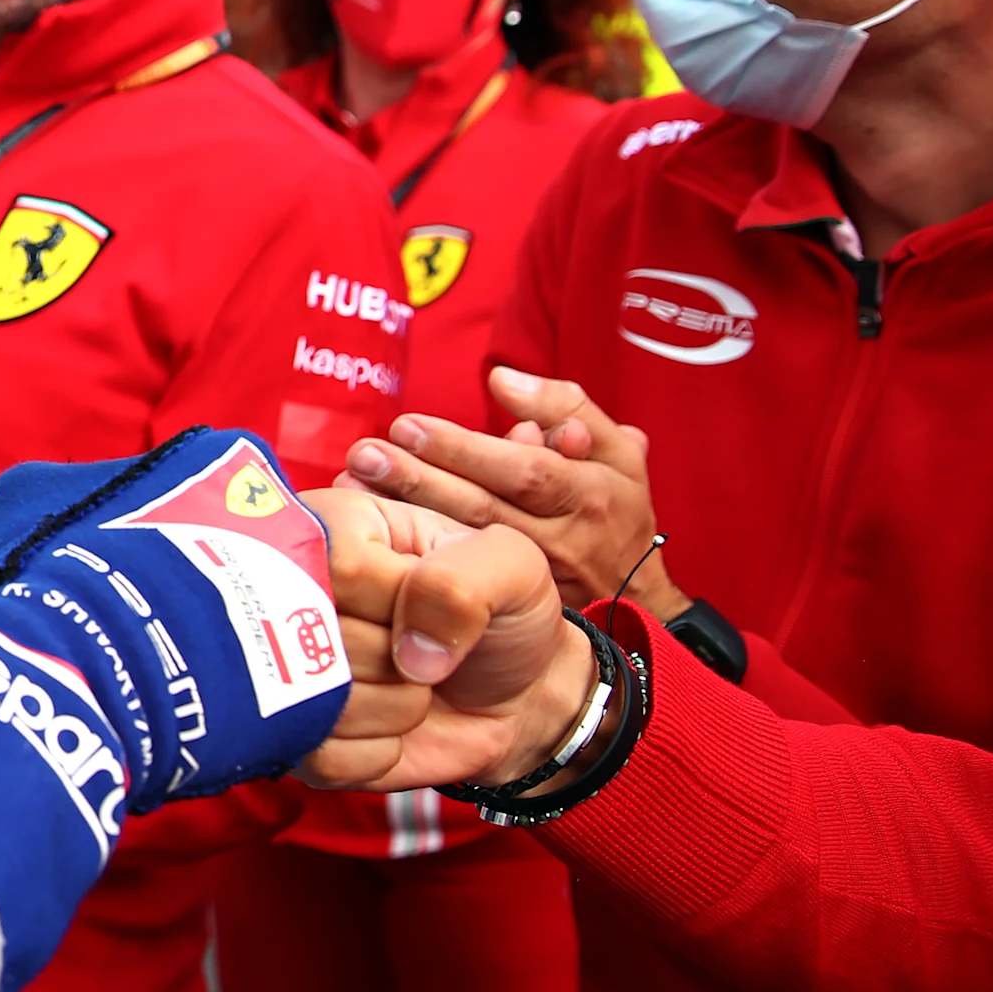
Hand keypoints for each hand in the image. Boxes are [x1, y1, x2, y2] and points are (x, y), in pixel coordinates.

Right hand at [294, 487, 598, 791]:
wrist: (517, 696)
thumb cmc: (505, 616)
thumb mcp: (512, 567)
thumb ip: (463, 579)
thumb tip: (409, 653)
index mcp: (336, 528)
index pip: (341, 567)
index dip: (397, 601)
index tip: (430, 606)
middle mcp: (291, 591)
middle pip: (320, 637)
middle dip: (399, 661)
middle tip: (422, 650)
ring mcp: (281, 665)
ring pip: (322, 703)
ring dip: (395, 708)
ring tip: (414, 685)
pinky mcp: (291, 733)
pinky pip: (324, 756)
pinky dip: (379, 752)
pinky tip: (394, 727)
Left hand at [340, 366, 682, 615]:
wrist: (638, 599)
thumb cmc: (615, 507)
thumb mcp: (614, 450)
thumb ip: (564, 405)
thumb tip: (501, 382)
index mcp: (588, 494)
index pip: (523, 470)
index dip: (465, 450)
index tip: (408, 425)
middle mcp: (561, 540)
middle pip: (483, 508)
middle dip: (419, 480)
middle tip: (365, 454)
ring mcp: (535, 582)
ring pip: (463, 547)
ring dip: (404, 515)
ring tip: (353, 485)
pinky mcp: (511, 609)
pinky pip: (457, 579)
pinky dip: (412, 557)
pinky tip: (371, 536)